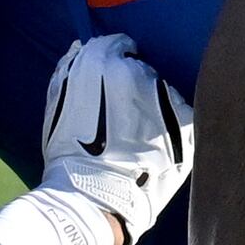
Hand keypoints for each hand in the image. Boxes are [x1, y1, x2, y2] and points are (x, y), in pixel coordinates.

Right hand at [36, 33, 190, 244]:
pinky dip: (173, 126)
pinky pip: (181, 115)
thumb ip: (68, 71)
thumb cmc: (68, 154)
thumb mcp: (57, 107)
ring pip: (162, 92)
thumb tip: (81, 47)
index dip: (113, 61)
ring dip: (153, 106)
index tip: (111, 81)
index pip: (117, 45)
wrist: (93, 198)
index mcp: (104, 64)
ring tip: (138, 136)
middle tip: (120, 117)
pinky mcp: (186, 124)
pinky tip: (157, 146)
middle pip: (140, 70)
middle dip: (131, 87)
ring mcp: (165, 98)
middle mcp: (139, 74)